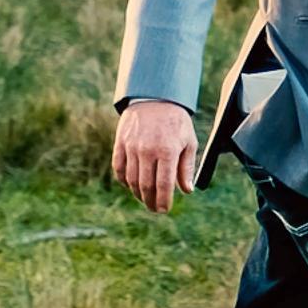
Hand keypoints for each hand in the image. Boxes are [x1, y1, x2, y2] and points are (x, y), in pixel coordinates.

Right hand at [113, 99, 196, 213]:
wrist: (155, 98)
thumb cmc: (176, 122)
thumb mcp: (189, 142)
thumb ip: (187, 167)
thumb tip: (186, 190)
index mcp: (168, 150)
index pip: (163, 184)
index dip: (163, 201)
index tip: (164, 210)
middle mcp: (148, 150)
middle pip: (146, 185)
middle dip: (150, 202)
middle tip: (155, 209)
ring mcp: (132, 147)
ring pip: (131, 180)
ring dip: (138, 194)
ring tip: (145, 199)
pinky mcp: (120, 143)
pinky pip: (119, 168)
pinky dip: (124, 181)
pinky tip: (131, 186)